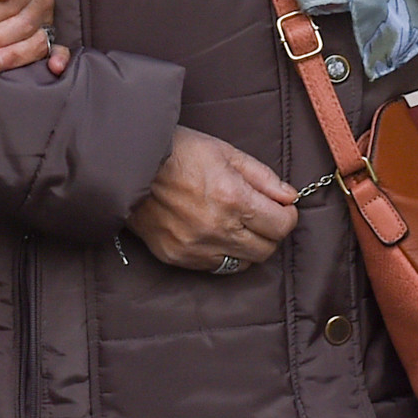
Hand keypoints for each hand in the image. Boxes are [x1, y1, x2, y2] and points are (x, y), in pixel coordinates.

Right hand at [126, 126, 300, 272]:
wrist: (128, 164)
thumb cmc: (177, 151)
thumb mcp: (225, 152)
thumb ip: (263, 177)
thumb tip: (289, 197)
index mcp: (233, 198)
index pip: (281, 226)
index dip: (287, 216)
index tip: (282, 209)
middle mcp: (217, 228)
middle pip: (266, 249)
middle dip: (271, 232)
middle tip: (262, 216)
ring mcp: (195, 247)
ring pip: (243, 263)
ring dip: (249, 246)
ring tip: (238, 225)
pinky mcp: (177, 257)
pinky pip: (215, 266)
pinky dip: (223, 254)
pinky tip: (216, 234)